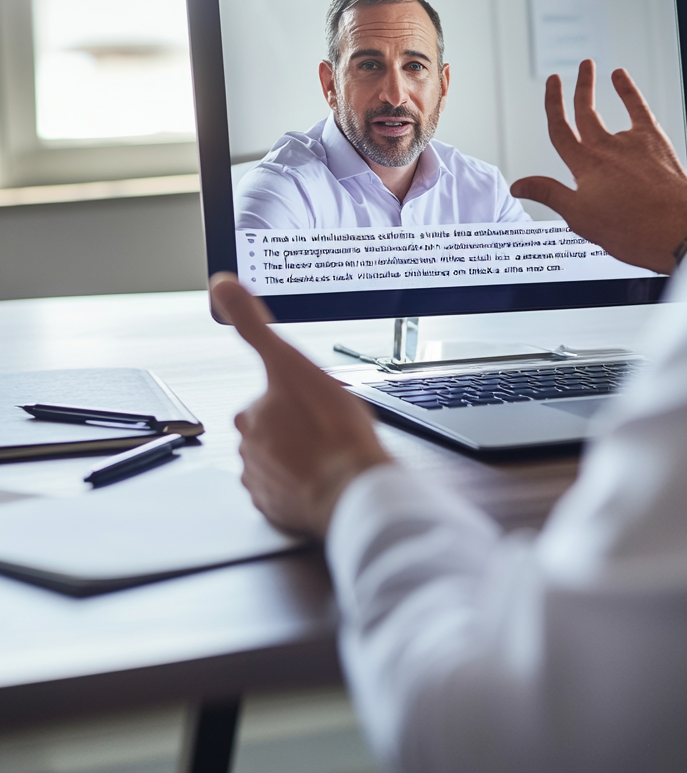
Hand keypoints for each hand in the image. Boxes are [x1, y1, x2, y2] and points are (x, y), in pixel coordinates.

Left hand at [210, 273, 389, 537]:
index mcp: (253, 415)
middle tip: (329, 430)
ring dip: (303, 458)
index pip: (270, 401)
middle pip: (276, 431)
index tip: (317, 408)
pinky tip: (325, 478)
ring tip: (331, 455)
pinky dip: (305, 486)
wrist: (353, 490)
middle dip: (299, 430)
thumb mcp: (292, 363)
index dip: (297, 400)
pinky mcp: (278, 511)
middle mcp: (249, 450)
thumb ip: (253, 325)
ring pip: (283, 461)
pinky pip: (288, 493)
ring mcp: (263, 483)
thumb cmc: (331, 432)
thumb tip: (222, 286)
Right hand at [510, 61, 686, 274]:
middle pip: (583, 113)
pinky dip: (628, 90)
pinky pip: (638, 108)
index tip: (550, 88)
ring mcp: (631, 143)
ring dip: (596, 87)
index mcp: (585, 167)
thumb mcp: (580, 218)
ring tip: (589, 68)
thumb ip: (549, 194)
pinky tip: (621, 77)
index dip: (552, 107)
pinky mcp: (655, 142)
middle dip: (571, 92)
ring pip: (608, 109)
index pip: (560, 131)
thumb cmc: (632, 230)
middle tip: (562, 76)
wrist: (677, 231)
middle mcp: (606, 149)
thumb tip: (519, 184)